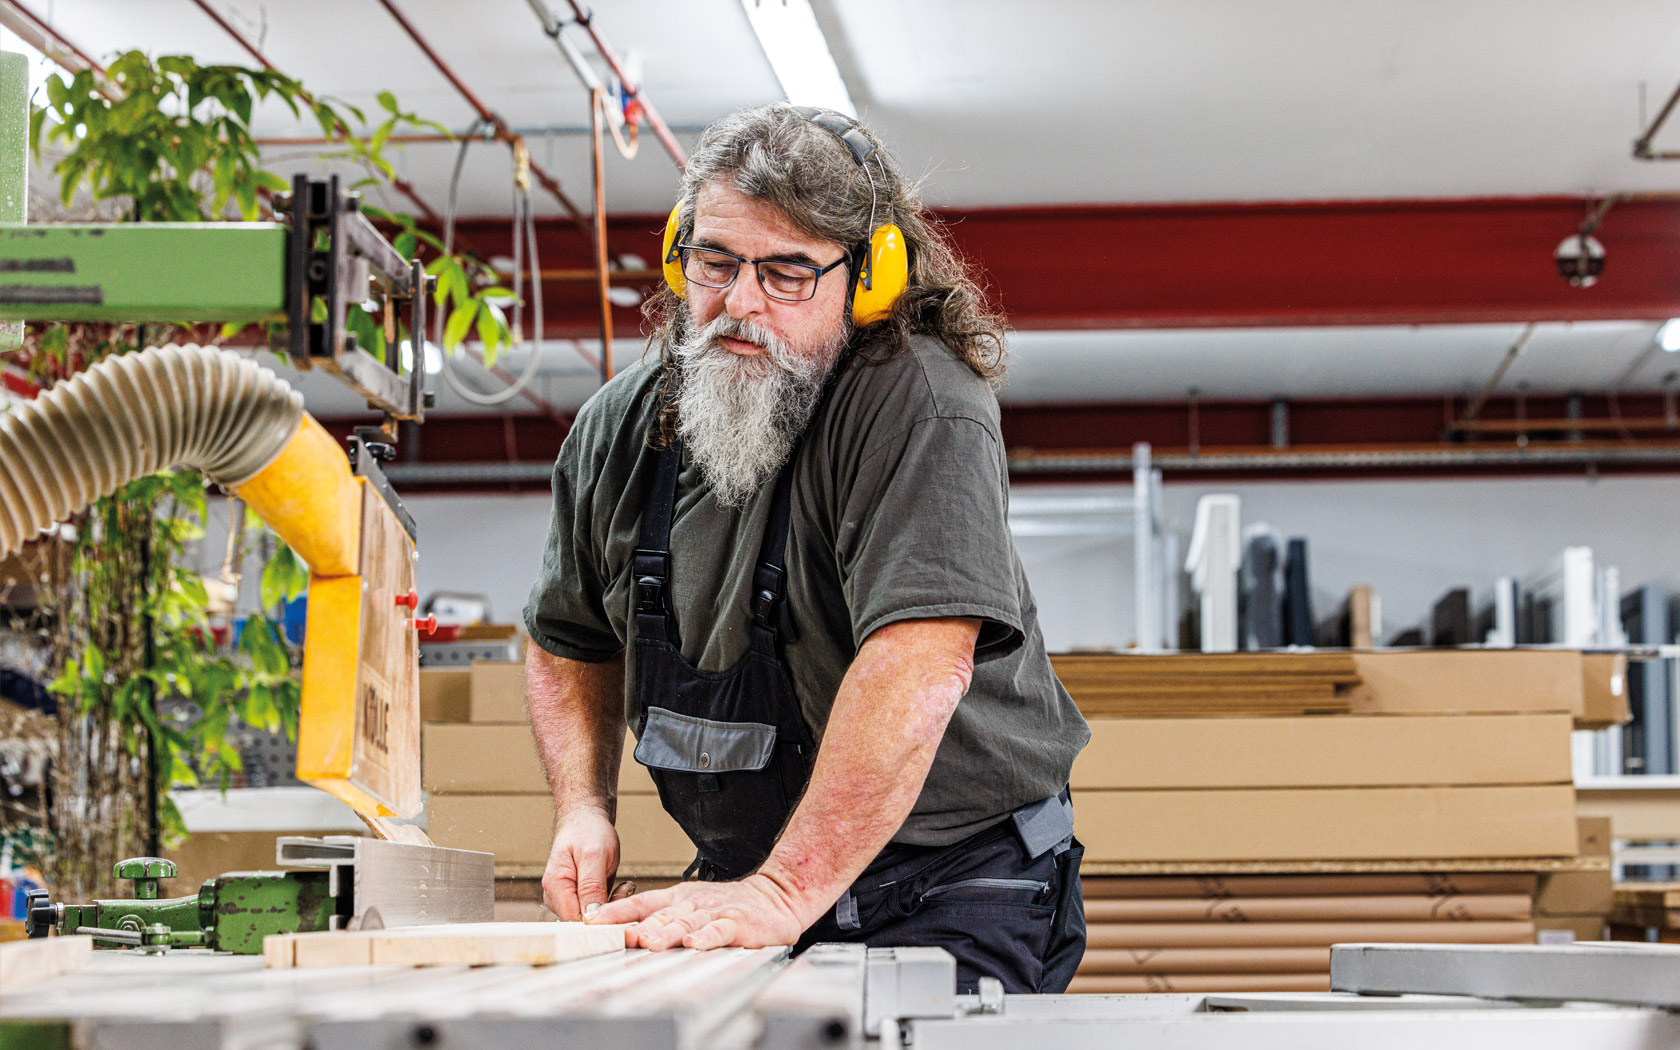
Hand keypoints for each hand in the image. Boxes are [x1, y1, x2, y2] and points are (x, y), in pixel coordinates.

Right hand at [542, 804, 622, 920]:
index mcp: (555, 886)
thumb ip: (591, 886)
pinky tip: (621, 887)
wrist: (586, 820)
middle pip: (583, 922)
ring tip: (624, 886)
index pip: (574, 920)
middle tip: (625, 890)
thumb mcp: (593, 855)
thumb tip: (590, 917)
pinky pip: (597, 911)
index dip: (599, 918)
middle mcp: (557, 896)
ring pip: (593, 918)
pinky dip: (612, 902)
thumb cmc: (587, 832)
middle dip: (609, 910)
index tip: (619, 902)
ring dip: (613, 905)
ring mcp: (567, 898)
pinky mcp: (579, 898)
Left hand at [589, 873, 810, 949]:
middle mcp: (694, 903)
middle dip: (635, 925)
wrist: (777, 896)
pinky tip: (696, 943)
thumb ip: (664, 917)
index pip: (642, 902)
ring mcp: (715, 912)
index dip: (617, 911)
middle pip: (660, 914)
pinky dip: (707, 936)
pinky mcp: (738, 923)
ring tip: (648, 942)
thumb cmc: (731, 904)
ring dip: (666, 932)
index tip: (593, 921)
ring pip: (686, 922)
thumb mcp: (693, 904)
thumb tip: (625, 932)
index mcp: (680, 898)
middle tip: (614, 935)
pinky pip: (720, 929)